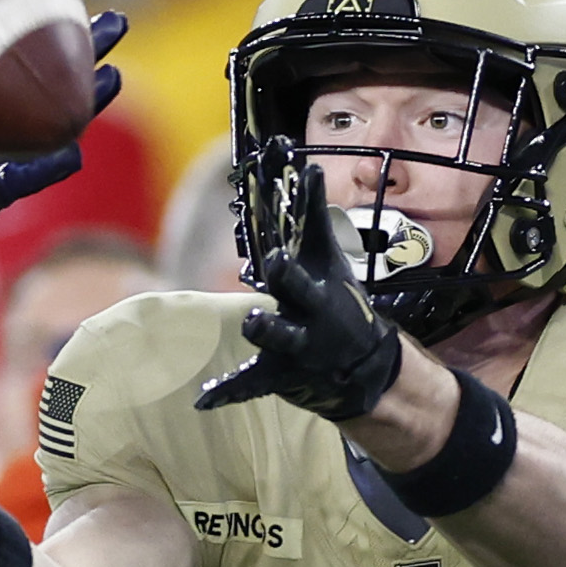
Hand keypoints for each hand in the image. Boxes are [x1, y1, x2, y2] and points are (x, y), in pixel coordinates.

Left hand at [195, 164, 407, 421]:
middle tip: (278, 260)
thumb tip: (311, 167)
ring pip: (281, 337)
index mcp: (318, 281)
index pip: (308, 241)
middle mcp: (312, 312)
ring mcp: (299, 345)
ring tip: (251, 320)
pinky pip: (251, 384)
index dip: (307, 212)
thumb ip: (315, 217)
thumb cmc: (336, 299)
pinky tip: (202, 398)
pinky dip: (228, 391)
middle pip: (299, 290)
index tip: (304, 182)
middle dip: (290, 277)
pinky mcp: (281, 375)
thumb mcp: (328, 261)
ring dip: (266, 328)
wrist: (363, 363)